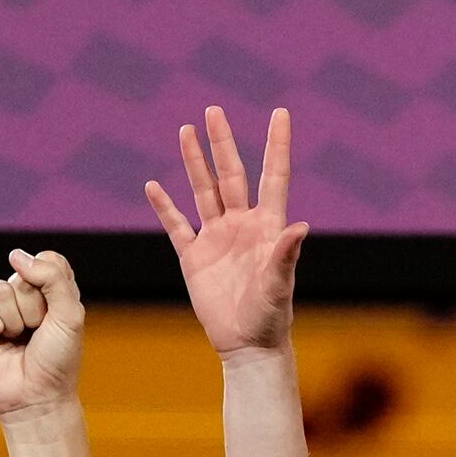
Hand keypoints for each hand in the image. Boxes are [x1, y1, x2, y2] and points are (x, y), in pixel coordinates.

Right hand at [0, 247, 86, 418]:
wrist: (37, 396)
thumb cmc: (58, 359)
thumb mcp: (70, 317)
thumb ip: (53, 279)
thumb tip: (15, 255)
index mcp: (51, 291)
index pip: (48, 260)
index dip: (52, 284)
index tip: (58, 312)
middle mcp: (22, 294)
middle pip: (23, 277)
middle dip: (35, 309)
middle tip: (38, 332)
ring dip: (14, 321)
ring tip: (18, 339)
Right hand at [145, 107, 305, 358]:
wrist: (248, 345)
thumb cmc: (271, 318)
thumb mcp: (279, 285)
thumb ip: (286, 255)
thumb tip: (302, 226)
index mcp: (267, 227)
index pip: (273, 176)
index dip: (276, 145)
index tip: (280, 113)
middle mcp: (242, 226)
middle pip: (232, 175)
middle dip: (222, 144)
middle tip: (214, 111)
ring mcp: (217, 238)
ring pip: (203, 191)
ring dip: (195, 163)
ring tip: (186, 131)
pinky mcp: (194, 256)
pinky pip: (176, 224)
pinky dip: (164, 206)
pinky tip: (153, 185)